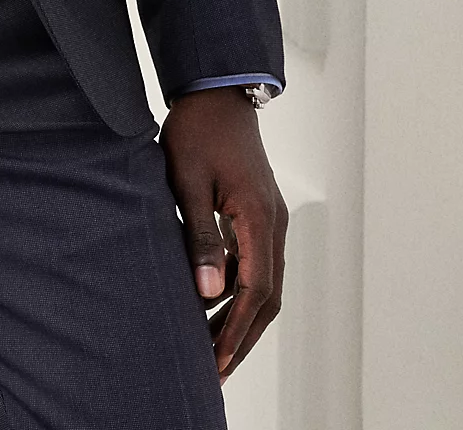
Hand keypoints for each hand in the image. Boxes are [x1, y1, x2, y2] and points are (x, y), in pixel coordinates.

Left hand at [159, 86, 285, 382]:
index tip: (216, 362)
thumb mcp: (189, 181)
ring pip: (264, 283)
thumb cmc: (198, 130)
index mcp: (259, 217)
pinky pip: (257, 263)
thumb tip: (207, 293)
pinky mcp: (259, 213)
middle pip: (267, 297)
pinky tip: (213, 303)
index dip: (235, 332)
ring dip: (241, 317)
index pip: (255, 291)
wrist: (216, 92)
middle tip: (215, 371)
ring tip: (211, 348)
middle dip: (242, 336)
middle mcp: (274, 223)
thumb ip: (201, 237)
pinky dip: (239, 290)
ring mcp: (270, 218)